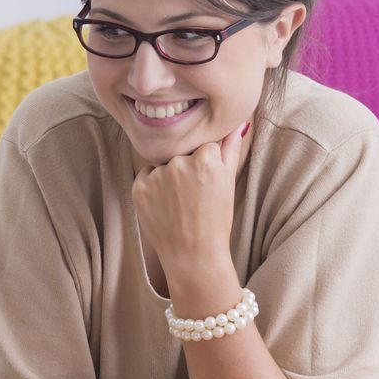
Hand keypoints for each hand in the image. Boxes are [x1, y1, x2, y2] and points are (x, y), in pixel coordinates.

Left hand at [132, 122, 251, 281]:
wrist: (193, 255)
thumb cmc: (216, 220)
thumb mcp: (228, 183)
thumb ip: (230, 149)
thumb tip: (238, 123)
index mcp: (206, 158)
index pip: (204, 146)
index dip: (206, 165)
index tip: (207, 184)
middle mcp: (180, 163)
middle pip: (183, 153)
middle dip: (187, 168)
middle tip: (193, 197)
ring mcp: (157, 175)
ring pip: (164, 164)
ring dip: (169, 177)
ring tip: (179, 203)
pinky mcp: (139, 187)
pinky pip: (147, 176)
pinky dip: (153, 186)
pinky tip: (165, 205)